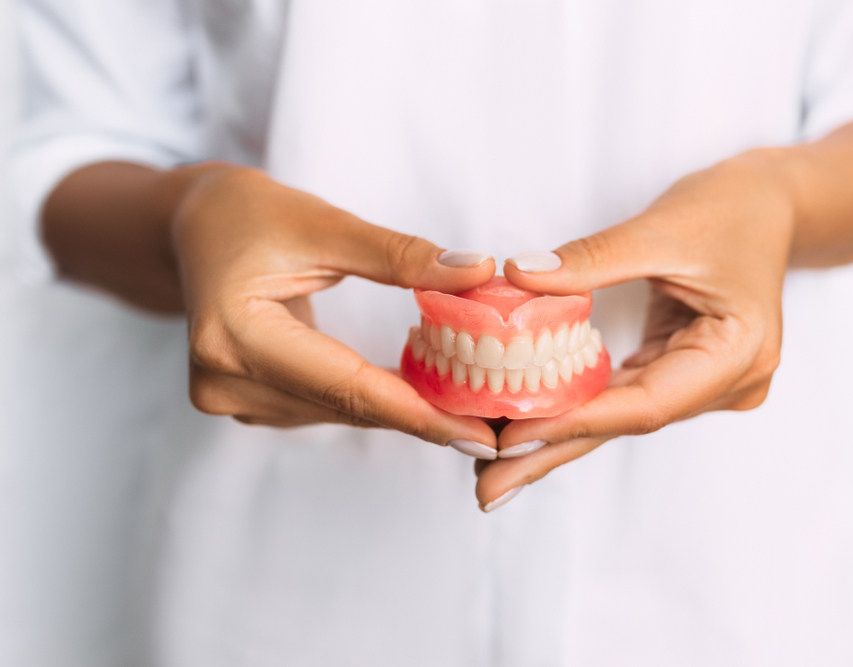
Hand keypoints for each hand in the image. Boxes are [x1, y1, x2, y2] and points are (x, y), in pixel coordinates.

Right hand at [170, 163, 498, 447]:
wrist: (189, 227)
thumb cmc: (248, 214)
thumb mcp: (324, 223)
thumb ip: (400, 255)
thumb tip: (477, 274)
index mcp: (235, 335)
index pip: (347, 386)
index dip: (419, 413)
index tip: (481, 433)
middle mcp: (224, 380)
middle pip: (346, 406)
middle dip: (423, 416)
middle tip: (494, 426)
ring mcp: (227, 398)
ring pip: (338, 412)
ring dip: (400, 409)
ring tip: (467, 407)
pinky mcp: (241, 400)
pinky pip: (322, 406)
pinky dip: (369, 399)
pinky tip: (415, 392)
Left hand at [474, 153, 794, 510]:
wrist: (771, 203)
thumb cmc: (731, 208)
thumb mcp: (660, 227)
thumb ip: (591, 259)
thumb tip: (519, 276)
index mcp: (737, 354)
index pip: (645, 403)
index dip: (574, 421)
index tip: (509, 437)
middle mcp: (727, 383)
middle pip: (626, 423)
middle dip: (552, 453)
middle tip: (487, 490)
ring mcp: (707, 383)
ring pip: (619, 416)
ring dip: (557, 437)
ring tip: (494, 466)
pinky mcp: (683, 371)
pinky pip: (622, 394)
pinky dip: (576, 406)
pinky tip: (529, 423)